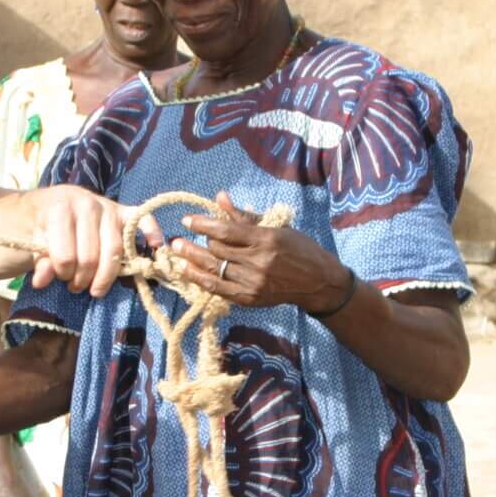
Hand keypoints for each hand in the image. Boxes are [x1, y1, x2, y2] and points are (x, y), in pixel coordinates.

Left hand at [25, 185, 160, 297]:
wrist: (46, 206)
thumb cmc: (40, 228)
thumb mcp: (32, 243)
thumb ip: (39, 262)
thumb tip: (43, 281)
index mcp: (60, 208)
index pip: (67, 255)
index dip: (63, 274)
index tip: (60, 277)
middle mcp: (87, 204)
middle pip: (92, 257)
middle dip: (82, 279)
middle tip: (75, 285)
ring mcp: (108, 206)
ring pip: (114, 251)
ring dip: (105, 276)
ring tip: (93, 286)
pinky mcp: (123, 210)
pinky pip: (142, 219)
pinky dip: (151, 232)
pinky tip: (155, 246)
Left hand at [172, 193, 351, 311]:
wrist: (319, 282)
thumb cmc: (300, 249)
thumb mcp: (276, 227)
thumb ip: (245, 216)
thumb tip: (219, 198)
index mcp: (266, 239)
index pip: (226, 230)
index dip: (203, 224)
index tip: (188, 220)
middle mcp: (258, 262)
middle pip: (217, 250)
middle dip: (194, 242)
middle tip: (177, 238)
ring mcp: (254, 282)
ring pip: (215, 269)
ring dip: (192, 259)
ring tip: (176, 251)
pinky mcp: (251, 298)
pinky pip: (219, 289)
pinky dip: (201, 279)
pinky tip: (187, 270)